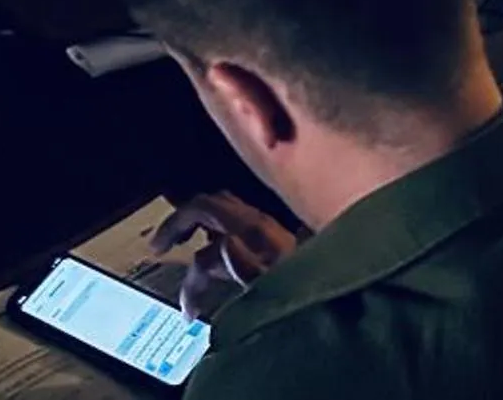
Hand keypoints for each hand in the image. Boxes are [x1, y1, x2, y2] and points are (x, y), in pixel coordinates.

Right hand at [149, 191, 302, 322]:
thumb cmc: (312, 291)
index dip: (175, 223)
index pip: (203, 207)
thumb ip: (244, 263)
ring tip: (191, 279)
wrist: (343, 294)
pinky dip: (220, 256)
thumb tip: (222, 246)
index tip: (158, 248)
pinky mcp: (277, 251)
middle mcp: (262, 225)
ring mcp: (270, 236)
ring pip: (224, 226)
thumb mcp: (272, 283)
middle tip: (164, 246)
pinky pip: (239, 243)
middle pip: (211, 208)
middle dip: (183, 225)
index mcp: (256, 228)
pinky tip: (220, 276)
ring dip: (202, 248)